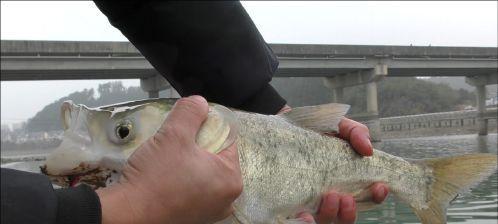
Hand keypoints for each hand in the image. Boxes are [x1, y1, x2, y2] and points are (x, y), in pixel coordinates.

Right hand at [97, 96, 242, 223]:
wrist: (128, 213)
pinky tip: (165, 174)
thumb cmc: (155, 177)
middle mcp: (226, 199)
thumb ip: (191, 112)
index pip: (227, 140)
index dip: (207, 126)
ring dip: (187, 161)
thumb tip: (199, 102)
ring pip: (202, 172)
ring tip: (167, 158)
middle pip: (215, 157)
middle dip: (196, 145)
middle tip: (175, 141)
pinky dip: (181, 179)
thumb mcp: (174, 134)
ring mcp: (209, 211)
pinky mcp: (192, 217)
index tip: (188, 126)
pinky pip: (191, 188)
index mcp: (232, 179)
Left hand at [278, 106, 388, 223]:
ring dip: (330, 214)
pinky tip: (305, 214)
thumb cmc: (316, 128)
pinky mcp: (289, 204)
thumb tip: (368, 150)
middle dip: (349, 212)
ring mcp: (310, 201)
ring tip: (329, 197)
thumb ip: (356, 133)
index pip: (366, 198)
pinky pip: (298, 221)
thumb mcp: (339, 126)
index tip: (379, 187)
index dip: (375, 197)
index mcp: (346, 181)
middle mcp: (330, 195)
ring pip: (325, 221)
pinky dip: (304, 222)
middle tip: (345, 197)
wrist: (286, 124)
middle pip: (345, 218)